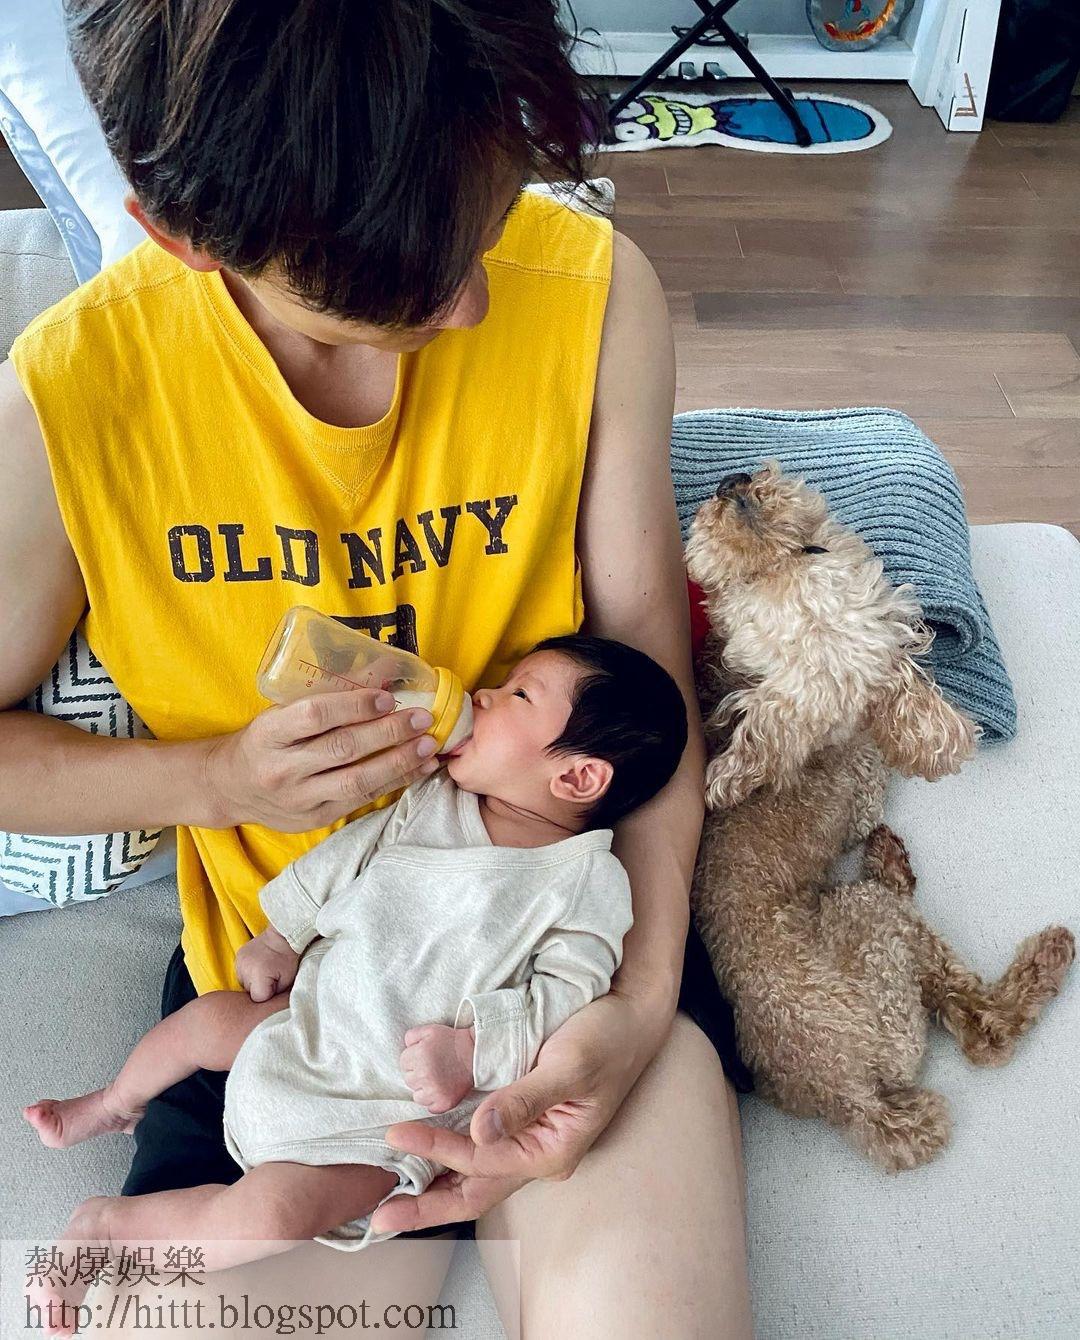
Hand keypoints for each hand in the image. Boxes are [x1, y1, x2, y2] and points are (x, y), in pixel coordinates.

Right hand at [199, 689, 440, 829]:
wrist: (230, 787)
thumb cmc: (266, 740)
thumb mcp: (281, 712)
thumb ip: (326, 697)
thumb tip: (384, 670)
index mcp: (269, 733)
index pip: (315, 716)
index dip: (354, 706)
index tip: (387, 697)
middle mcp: (281, 768)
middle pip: (342, 749)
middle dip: (388, 732)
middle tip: (422, 718)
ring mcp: (298, 798)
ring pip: (356, 781)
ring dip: (398, 762)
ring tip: (429, 746)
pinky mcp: (316, 818)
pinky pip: (361, 800)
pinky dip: (395, 783)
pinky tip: (419, 769)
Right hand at [235, 926, 299, 1001]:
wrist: (283, 935)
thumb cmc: (288, 958)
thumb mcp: (287, 981)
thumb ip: (275, 995)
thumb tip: (267, 1005)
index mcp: (257, 976)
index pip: (257, 999)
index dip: (268, 995)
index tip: (276, 986)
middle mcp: (244, 969)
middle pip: (249, 992)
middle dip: (260, 988)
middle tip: (272, 977)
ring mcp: (239, 962)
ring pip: (244, 983)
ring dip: (253, 981)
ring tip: (265, 971)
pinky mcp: (238, 956)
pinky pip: (241, 973)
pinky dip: (249, 972)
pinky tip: (259, 966)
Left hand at [370, 991, 670, 1234]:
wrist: (630, 1016)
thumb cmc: (606, 1039)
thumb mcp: (569, 1065)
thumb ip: (524, 1099)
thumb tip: (479, 1132)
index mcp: (553, 1150)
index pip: (482, 1162)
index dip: (437, 1150)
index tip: (396, 1133)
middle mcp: (540, 1154)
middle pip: (476, 1191)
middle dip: (427, 1206)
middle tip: (379, 1217)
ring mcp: (532, 1140)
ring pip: (475, 1175)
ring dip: (435, 1186)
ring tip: (391, 1198)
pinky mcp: (525, 1120)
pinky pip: (481, 1148)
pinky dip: (449, 1155)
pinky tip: (424, 1156)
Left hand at [399, 1024, 474, 1112]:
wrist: (476, 1054)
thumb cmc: (452, 1041)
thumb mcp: (430, 1030)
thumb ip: (411, 1036)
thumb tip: (405, 1047)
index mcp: (420, 1055)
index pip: (403, 1063)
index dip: (413, 1060)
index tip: (424, 1058)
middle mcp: (425, 1075)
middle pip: (409, 1080)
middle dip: (418, 1074)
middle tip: (432, 1068)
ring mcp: (435, 1092)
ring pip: (417, 1097)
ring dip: (424, 1090)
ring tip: (437, 1079)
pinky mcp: (444, 1103)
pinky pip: (430, 1108)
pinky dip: (434, 1101)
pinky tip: (442, 1090)